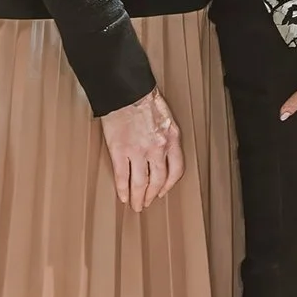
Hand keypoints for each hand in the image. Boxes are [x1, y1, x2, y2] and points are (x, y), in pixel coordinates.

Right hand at [100, 89, 183, 213]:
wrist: (126, 91)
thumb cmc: (145, 101)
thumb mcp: (166, 119)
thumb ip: (167, 137)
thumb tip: (162, 154)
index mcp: (172, 138)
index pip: (176, 169)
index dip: (169, 184)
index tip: (163, 191)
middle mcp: (158, 147)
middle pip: (158, 180)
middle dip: (152, 195)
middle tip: (146, 203)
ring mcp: (138, 150)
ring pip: (141, 182)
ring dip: (138, 197)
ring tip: (135, 205)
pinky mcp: (120, 150)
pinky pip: (123, 176)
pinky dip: (122, 189)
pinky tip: (122, 196)